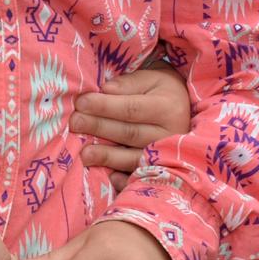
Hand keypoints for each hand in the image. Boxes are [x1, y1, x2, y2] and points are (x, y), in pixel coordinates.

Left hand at [72, 65, 192, 182]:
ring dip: (107, 157)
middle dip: (99, 128)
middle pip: (130, 133)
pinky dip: (124, 180)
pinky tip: (108, 177)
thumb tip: (105, 90)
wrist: (183, 110)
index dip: (105, 106)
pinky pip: (139, 177)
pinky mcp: (160, 171)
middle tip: (75, 123)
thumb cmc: (161, 91)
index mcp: (169, 108)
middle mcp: (170, 134)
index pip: (132, 108)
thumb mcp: (151, 79)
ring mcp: (165, 156)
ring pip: (132, 158)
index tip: (81, 102)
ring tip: (84, 154)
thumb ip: (128, 83)